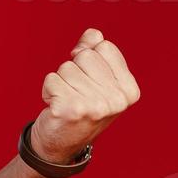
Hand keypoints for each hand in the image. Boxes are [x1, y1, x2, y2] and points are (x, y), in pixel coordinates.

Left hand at [31, 28, 140, 163]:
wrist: (62, 143)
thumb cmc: (81, 106)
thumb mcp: (97, 80)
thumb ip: (96, 51)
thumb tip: (93, 34)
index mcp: (129, 90)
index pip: (103, 46)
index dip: (88, 57)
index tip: (88, 79)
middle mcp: (116, 100)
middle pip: (84, 55)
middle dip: (74, 70)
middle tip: (76, 93)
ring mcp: (95, 106)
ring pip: (66, 67)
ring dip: (61, 82)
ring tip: (67, 101)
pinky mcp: (71, 109)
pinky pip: (51, 80)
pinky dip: (48, 90)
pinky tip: (57, 108)